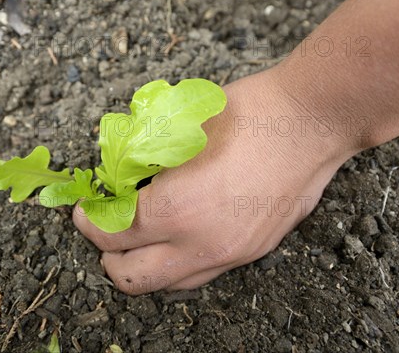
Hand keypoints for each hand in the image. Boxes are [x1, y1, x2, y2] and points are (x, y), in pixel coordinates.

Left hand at [74, 67, 356, 294]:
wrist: (313, 122)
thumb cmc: (248, 113)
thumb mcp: (180, 127)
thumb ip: (142, 159)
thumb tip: (119, 173)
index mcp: (177, 210)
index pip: (113, 233)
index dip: (90, 221)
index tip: (85, 210)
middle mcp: (202, 245)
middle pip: (132, 277)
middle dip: (107, 255)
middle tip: (103, 228)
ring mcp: (230, 255)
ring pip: (169, 285)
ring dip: (142, 266)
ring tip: (137, 237)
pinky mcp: (252, 252)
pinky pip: (201, 274)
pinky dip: (176, 264)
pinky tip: (177, 235)